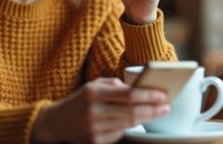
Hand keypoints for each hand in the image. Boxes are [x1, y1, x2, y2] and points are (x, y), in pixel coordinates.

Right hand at [31, 77, 168, 143]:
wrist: (56, 122)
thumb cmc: (80, 100)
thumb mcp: (93, 86)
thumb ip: (115, 85)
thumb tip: (139, 87)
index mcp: (93, 93)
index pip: (128, 95)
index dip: (148, 95)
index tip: (162, 95)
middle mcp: (93, 112)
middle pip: (131, 112)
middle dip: (152, 109)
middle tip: (166, 106)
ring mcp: (94, 129)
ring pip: (128, 124)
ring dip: (146, 118)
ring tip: (158, 112)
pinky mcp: (95, 142)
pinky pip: (119, 134)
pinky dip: (129, 127)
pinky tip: (136, 121)